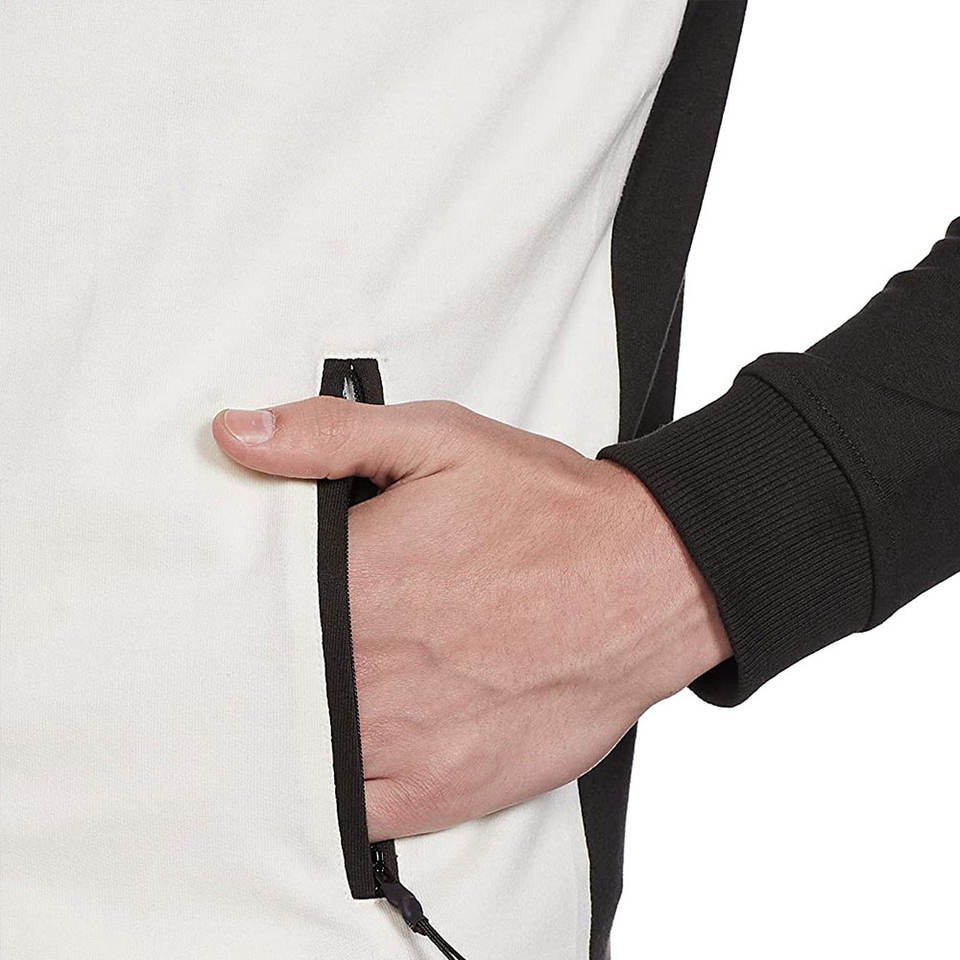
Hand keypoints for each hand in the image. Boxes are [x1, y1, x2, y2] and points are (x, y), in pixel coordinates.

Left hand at [212, 398, 729, 840]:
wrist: (649, 581)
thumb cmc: (551, 516)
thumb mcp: (441, 441)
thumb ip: (329, 438)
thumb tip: (236, 433)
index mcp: (360, 581)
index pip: (241, 602)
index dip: (225, 600)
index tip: (227, 596)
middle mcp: (372, 668)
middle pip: (259, 682)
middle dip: (248, 662)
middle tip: (253, 647)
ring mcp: (404, 739)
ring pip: (294, 752)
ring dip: (282, 726)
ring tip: (286, 698)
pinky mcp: (441, 788)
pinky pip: (350, 810)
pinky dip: (329, 785)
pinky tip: (335, 750)